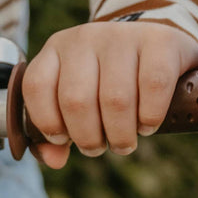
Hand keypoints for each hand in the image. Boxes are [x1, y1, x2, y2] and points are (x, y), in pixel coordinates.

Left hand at [21, 22, 197, 168]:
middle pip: (76, 100)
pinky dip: (150, 117)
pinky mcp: (160, 40)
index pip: (37, 87)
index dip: (47, 122)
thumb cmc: (108, 79)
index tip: (63, 138)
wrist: (156, 44)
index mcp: (56, 49)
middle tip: (98, 147)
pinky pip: (153, 86)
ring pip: (115, 99)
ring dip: (120, 134)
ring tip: (124, 142)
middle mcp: (85, 37)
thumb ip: (57, 130)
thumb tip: (54, 161)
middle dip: (87, 137)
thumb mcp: (76, 96)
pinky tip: (147, 125)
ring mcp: (122, 36)